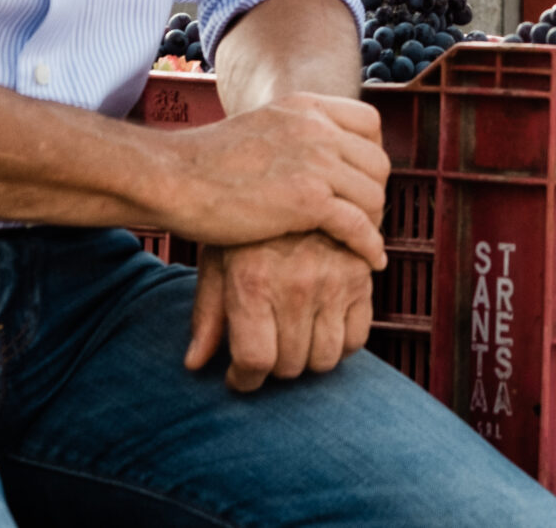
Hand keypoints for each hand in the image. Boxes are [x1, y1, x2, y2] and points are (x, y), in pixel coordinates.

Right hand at [156, 93, 389, 268]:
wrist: (172, 178)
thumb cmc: (205, 164)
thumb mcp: (260, 129)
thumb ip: (291, 135)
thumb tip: (312, 155)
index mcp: (305, 106)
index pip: (369, 122)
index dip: (371, 155)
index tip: (361, 182)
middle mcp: (316, 128)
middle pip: (377, 162)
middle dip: (375, 193)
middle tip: (365, 219)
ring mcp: (314, 161)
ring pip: (373, 195)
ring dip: (373, 222)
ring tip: (364, 243)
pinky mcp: (307, 200)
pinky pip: (359, 225)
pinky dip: (369, 246)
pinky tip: (370, 261)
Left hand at [185, 232, 374, 390]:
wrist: (294, 175)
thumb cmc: (246, 225)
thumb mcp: (217, 261)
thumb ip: (207, 314)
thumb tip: (194, 365)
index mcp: (253, 282)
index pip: (255, 361)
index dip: (244, 380)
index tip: (240, 377)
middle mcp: (296, 284)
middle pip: (289, 365)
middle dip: (272, 368)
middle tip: (266, 352)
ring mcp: (334, 280)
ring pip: (325, 358)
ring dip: (306, 359)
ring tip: (292, 341)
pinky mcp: (361, 276)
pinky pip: (357, 338)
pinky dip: (340, 343)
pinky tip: (321, 327)